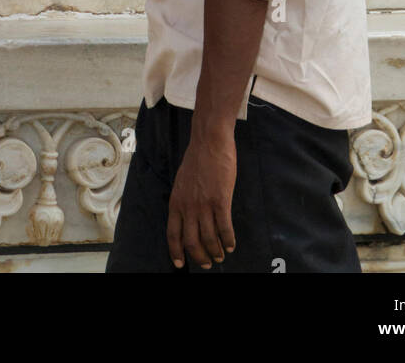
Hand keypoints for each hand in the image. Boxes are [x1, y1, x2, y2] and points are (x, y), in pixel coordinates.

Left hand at [167, 124, 236, 269]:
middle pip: (191, 242)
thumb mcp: (182, 182)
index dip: (176, 253)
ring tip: (220, 255)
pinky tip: (231, 245)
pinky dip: (228, 240)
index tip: (180, 264)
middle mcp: (188, 207)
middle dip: (199, 257)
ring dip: (215, 251)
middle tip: (207, 263)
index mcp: (176, 202)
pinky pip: (224, 228)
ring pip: (209, 239)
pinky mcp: (220, 200)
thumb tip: (187, 217)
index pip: (173, 235)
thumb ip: (183, 200)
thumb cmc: (198, 159)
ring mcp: (204, 204)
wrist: (210, 141)